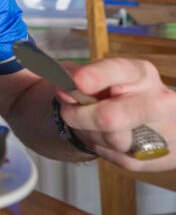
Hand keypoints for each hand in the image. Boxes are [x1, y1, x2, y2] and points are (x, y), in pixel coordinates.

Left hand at [59, 58, 175, 170]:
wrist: (134, 121)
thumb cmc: (109, 94)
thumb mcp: (91, 78)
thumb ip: (75, 77)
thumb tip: (65, 89)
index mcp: (142, 73)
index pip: (120, 71)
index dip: (97, 76)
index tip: (78, 81)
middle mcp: (160, 101)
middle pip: (112, 117)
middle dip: (80, 117)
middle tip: (67, 112)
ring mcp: (165, 132)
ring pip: (114, 141)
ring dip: (92, 134)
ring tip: (91, 123)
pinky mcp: (162, 158)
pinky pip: (120, 159)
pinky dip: (104, 148)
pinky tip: (105, 138)